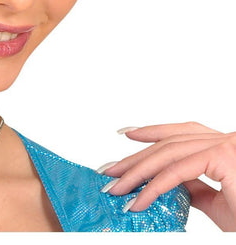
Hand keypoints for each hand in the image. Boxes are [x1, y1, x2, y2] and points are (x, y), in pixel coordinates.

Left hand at [98, 122, 235, 231]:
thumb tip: (169, 184)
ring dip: (137, 172)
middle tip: (110, 172)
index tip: (126, 134)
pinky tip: (137, 200)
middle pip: (169, 143)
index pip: (182, 132)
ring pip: (169, 154)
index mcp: (224, 146)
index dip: (152, 131)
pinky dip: (153, 187)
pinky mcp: (224, 157)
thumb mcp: (218, 203)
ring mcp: (226, 146)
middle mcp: (225, 140)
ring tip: (117, 188)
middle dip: (135, 158)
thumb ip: (194, 187)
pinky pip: (178, 172)